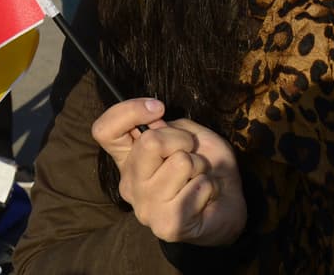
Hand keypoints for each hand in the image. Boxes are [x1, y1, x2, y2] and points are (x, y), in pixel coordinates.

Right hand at [92, 99, 246, 245]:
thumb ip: (169, 127)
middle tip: (191, 153)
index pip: (104, 130)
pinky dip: (210, 185)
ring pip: (180, 163)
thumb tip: (153, 124)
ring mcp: (145, 208)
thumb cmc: (207, 166)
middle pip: (149, 142)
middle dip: (182, 139)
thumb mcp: (189, 134)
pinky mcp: (166, 225)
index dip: (128, 111)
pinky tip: (204, 197)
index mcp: (130, 158)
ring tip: (198, 178)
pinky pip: (197, 186)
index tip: (158, 108)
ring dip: (200, 165)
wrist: (228, 202)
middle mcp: (130, 184)